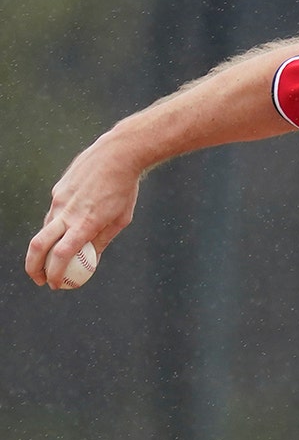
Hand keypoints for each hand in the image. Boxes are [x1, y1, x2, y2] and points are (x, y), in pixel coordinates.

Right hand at [26, 132, 142, 288]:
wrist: (118, 154)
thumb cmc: (124, 189)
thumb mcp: (120, 219)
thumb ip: (102, 240)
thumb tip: (91, 261)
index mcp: (85, 223)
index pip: (61, 254)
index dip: (55, 273)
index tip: (55, 284)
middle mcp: (68, 212)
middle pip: (39, 245)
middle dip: (33, 266)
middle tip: (39, 279)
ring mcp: (60, 199)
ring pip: (46, 228)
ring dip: (46, 246)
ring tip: (55, 255)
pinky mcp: (58, 189)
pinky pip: (54, 212)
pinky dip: (58, 223)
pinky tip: (71, 220)